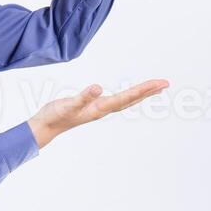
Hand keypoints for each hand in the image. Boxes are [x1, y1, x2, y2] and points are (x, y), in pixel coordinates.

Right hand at [28, 79, 170, 147]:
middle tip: (165, 83)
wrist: (45, 127)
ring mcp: (100, 108)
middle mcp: (104, 109)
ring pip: (126, 100)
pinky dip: (127, 95)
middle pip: (131, 99)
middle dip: (148, 91)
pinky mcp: (94, 106)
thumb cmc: (55, 115)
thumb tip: (98, 87)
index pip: (127, 97)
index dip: (143, 90)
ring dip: (140, 93)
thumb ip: (83, 97)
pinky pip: (117, 100)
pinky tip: (131, 94)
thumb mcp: (68, 104)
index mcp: (101, 108)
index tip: (159, 83)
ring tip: (155, 87)